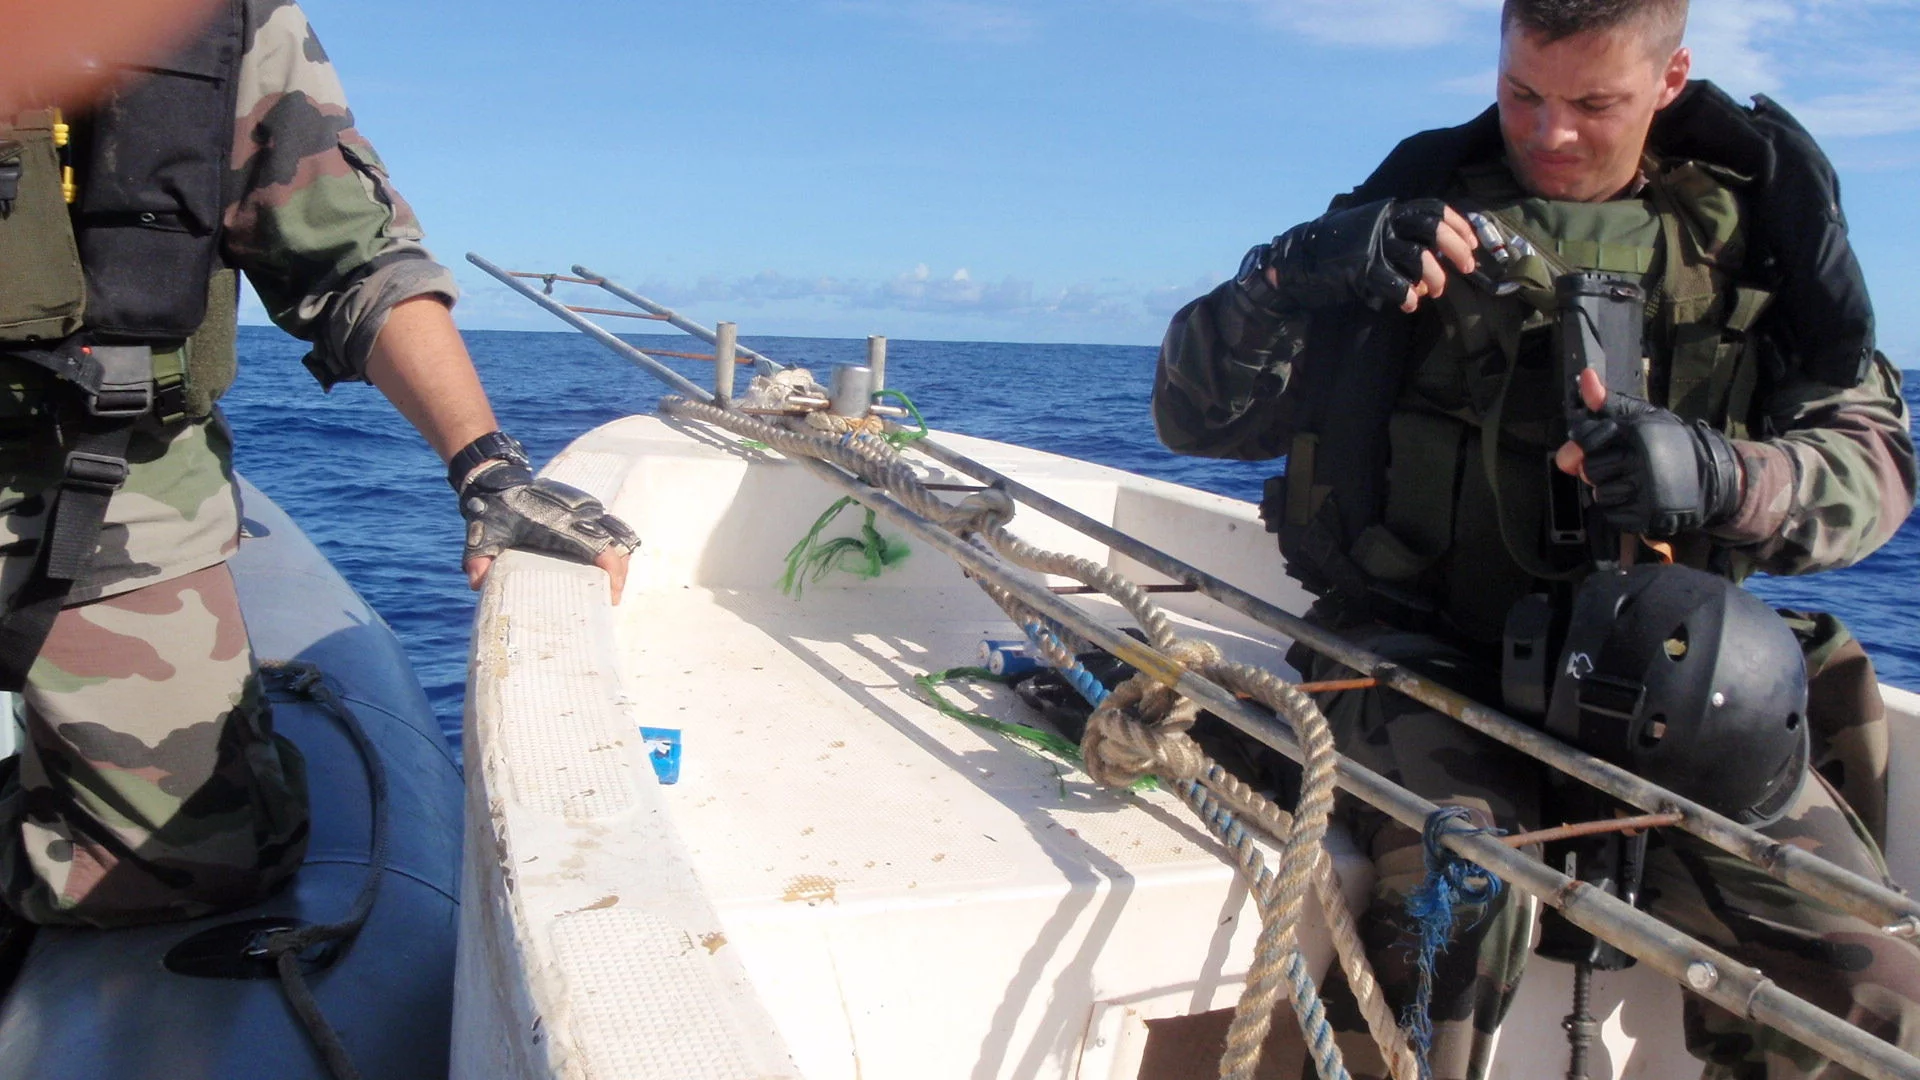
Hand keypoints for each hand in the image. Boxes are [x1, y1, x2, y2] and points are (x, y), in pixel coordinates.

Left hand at [459, 464, 638, 603]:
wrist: (500, 482)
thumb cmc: (494, 512)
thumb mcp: (482, 536)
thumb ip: (478, 560)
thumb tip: (478, 583)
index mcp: (560, 523)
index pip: (600, 546)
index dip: (612, 571)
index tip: (610, 594)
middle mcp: (580, 513)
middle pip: (617, 544)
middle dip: (620, 574)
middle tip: (610, 598)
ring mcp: (587, 508)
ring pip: (619, 535)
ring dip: (620, 561)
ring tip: (610, 586)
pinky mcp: (587, 508)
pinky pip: (612, 527)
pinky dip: (615, 547)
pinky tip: (606, 568)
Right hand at [1248, 199, 1478, 314]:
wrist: (1295, 261)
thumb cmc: (1337, 250)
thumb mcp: (1368, 230)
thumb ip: (1396, 233)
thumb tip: (1435, 249)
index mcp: (1388, 211)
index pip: (1433, 208)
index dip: (1457, 224)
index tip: (1471, 242)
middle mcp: (1383, 224)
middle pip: (1432, 229)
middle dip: (1456, 248)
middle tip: (1465, 267)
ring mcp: (1372, 246)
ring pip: (1419, 257)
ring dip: (1434, 277)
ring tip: (1434, 291)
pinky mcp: (1361, 270)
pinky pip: (1395, 284)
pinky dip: (1408, 296)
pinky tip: (1410, 304)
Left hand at [1556, 369, 1742, 537]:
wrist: (1709, 471)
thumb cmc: (1667, 442)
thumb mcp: (1641, 416)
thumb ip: (1607, 402)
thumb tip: (1585, 376)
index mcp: (1635, 432)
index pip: (1584, 441)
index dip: (1586, 445)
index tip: (1598, 445)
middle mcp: (1640, 459)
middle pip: (1589, 470)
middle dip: (1598, 470)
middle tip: (1620, 465)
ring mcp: (1646, 488)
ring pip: (1599, 494)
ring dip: (1609, 490)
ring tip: (1631, 480)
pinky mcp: (1649, 513)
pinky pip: (1612, 515)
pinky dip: (1619, 509)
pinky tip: (1637, 497)